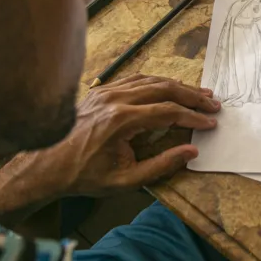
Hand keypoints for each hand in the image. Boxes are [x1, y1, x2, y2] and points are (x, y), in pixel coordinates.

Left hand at [31, 74, 219, 197]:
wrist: (47, 165)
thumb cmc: (84, 176)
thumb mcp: (125, 181)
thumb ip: (161, 166)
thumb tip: (191, 152)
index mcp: (121, 121)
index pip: (168, 112)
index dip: (193, 117)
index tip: (211, 123)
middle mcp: (115, 99)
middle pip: (163, 88)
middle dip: (191, 96)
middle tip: (212, 103)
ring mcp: (106, 91)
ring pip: (150, 80)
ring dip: (177, 85)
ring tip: (198, 93)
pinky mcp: (100, 90)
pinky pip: (134, 79)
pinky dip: (156, 82)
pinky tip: (168, 87)